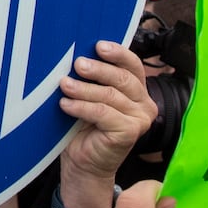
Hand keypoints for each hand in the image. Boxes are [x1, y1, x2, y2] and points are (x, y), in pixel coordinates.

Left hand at [58, 40, 154, 185]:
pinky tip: (66, 105)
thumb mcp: (87, 96)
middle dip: (97, 69)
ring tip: (64, 85)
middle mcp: (143, 103)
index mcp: (136, 89)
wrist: (83, 162)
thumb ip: (90, 78)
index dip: (117, 53)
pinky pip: (104, 113)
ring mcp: (140, 118)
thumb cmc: (83, 127)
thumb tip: (74, 56)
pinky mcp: (131, 132)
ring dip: (83, 89)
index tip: (98, 45)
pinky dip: (82, 107)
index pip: (132, 65)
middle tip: (77, 65)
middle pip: (122, 78)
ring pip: (110, 95)